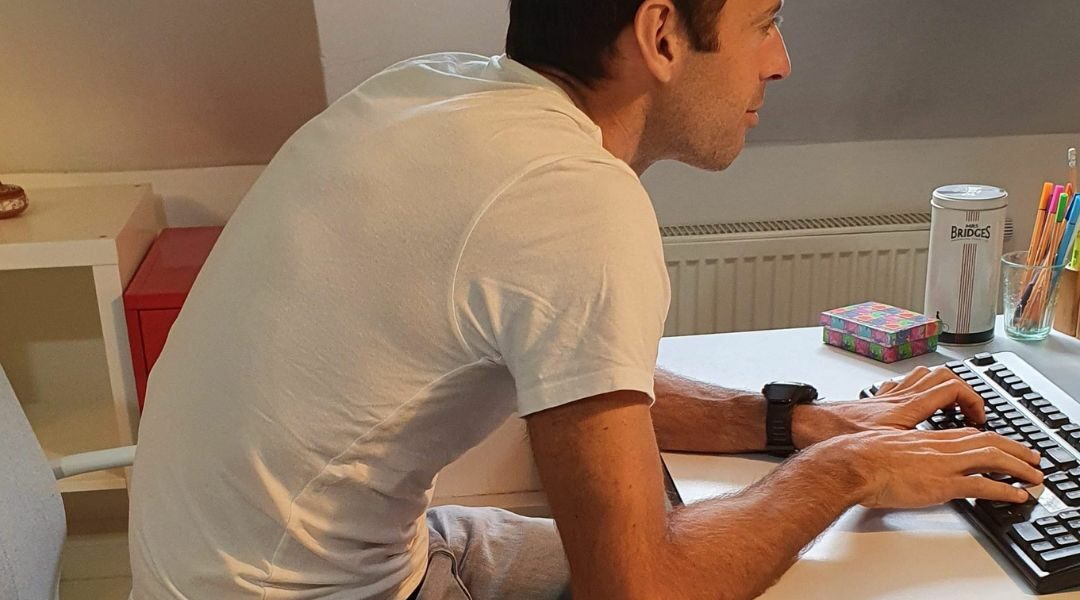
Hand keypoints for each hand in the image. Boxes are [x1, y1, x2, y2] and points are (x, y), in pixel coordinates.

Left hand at [793, 365, 983, 447]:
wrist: (804, 425)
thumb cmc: (836, 434)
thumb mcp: (884, 449)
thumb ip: (912, 452)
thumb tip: (938, 464)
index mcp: (905, 407)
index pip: (951, 388)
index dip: (972, 400)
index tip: (979, 418)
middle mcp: (896, 397)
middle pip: (940, 376)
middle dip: (962, 390)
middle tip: (969, 412)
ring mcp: (883, 397)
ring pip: (920, 376)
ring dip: (939, 386)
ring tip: (949, 407)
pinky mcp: (871, 402)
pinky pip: (899, 386)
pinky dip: (914, 390)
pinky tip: (913, 405)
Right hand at [811, 427, 1043, 508]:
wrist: (850, 462)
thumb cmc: (857, 455)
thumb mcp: (882, 444)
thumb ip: (897, 450)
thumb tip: (898, 461)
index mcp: (923, 436)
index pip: (966, 432)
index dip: (989, 437)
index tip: (1001, 443)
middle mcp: (937, 445)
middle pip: (986, 440)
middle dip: (1013, 448)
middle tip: (1031, 457)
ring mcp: (942, 463)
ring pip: (991, 457)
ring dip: (1018, 466)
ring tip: (1033, 476)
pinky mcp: (942, 483)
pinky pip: (982, 485)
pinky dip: (1003, 490)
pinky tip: (1016, 496)